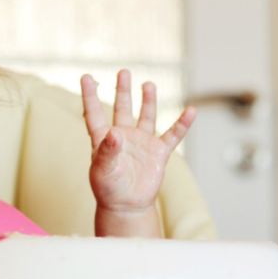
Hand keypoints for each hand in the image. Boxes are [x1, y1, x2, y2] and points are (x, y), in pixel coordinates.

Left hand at [81, 69, 195, 236]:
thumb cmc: (109, 190)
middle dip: (122, 90)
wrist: (127, 207)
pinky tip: (190, 110)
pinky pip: (172, 135)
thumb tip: (114, 132)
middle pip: (122, 108)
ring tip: (148, 84)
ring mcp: (141, 143)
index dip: (90, 96)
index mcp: (102, 140)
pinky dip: (182, 123)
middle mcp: (122, 137)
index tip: (86, 77)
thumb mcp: (103, 171)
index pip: (94, 113)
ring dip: (148, 101)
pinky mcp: (158, 153)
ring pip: (145, 116)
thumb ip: (107, 151)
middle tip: (124, 71)